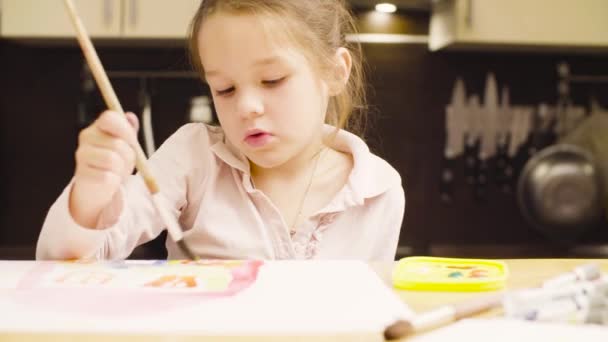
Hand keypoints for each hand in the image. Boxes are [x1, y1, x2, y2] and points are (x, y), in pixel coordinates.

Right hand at [69, 110, 138, 227]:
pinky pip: (108, 177)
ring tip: (117, 171)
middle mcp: (86, 137)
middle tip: (124, 163)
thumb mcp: (125, 145)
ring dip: (122, 170)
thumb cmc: (114, 162)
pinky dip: (114, 181)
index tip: (132, 140)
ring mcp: (82, 155)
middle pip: (118, 144)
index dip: (125, 129)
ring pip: (113, 160)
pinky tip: (109, 180)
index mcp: (98, 126)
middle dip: (129, 156)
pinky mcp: (82, 173)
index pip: (110, 118)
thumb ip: (129, 131)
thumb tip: (131, 117)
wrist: (97, 186)